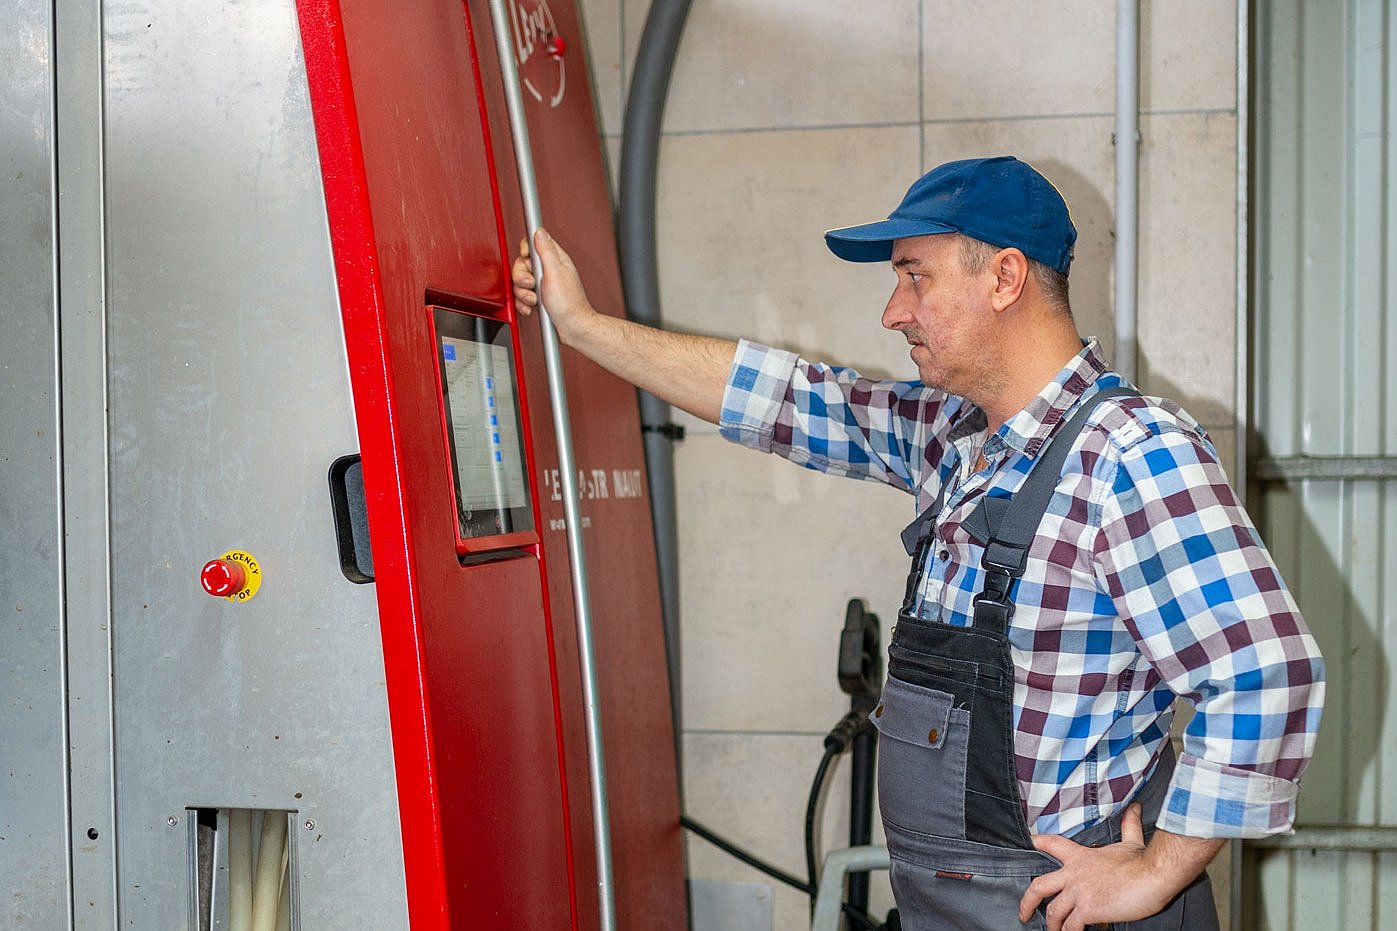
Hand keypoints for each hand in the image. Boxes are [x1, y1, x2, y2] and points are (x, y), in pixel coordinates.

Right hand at [511, 228, 596, 342]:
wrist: (572, 327)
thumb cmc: (568, 303)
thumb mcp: (555, 271)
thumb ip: (545, 250)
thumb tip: (539, 231)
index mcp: (555, 260)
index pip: (535, 243)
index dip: (526, 249)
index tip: (526, 257)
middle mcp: (549, 270)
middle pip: (522, 264)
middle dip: (522, 277)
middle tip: (532, 284)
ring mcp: (543, 285)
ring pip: (520, 282)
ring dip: (523, 293)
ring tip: (535, 299)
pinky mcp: (538, 298)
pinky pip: (522, 296)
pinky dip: (524, 303)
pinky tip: (532, 307)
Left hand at [1018, 805, 1192, 930]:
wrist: (1152, 875)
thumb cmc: (1142, 861)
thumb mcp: (1131, 841)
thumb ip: (1128, 825)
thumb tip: (1134, 808)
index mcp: (1081, 857)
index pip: (1051, 844)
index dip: (1037, 842)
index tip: (1029, 843)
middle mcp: (1074, 874)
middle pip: (1039, 886)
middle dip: (1027, 902)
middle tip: (1024, 913)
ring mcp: (1078, 893)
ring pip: (1053, 911)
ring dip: (1052, 925)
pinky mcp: (1087, 910)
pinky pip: (1071, 926)